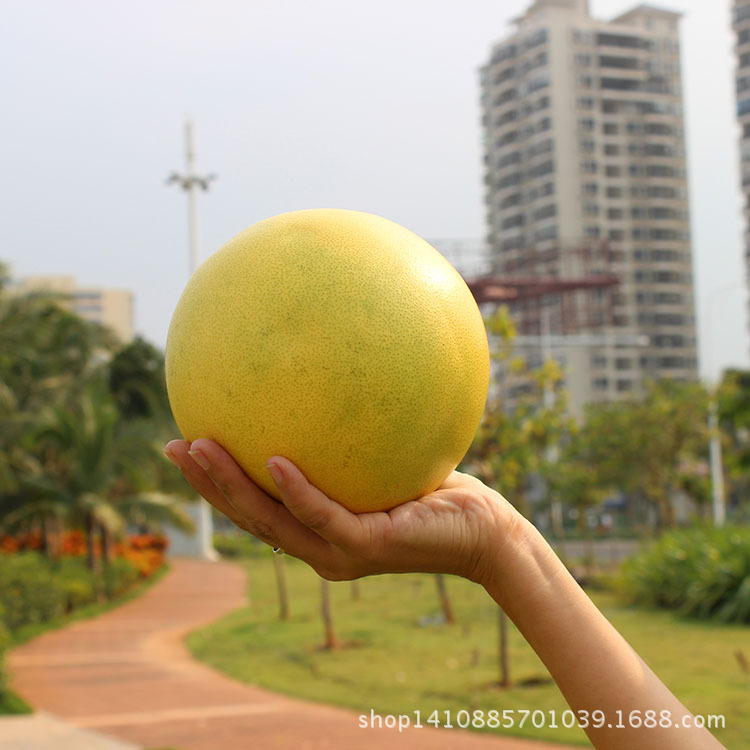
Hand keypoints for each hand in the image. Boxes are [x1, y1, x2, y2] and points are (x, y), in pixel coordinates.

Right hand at [164, 438, 515, 582]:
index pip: (258, 509)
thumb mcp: (390, 458)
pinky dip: (295, 490)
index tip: (187, 445)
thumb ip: (356, 438)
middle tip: (173, 446)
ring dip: (231, 487)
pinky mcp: (368, 546)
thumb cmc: (439, 492)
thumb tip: (336, 383)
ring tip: (198, 449)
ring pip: (272, 522)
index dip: (217, 483)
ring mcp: (342, 553)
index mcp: (319, 530)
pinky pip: (323, 515)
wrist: (487, 531)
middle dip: (208, 484)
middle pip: (250, 519)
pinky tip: (271, 460)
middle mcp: (321, 547)